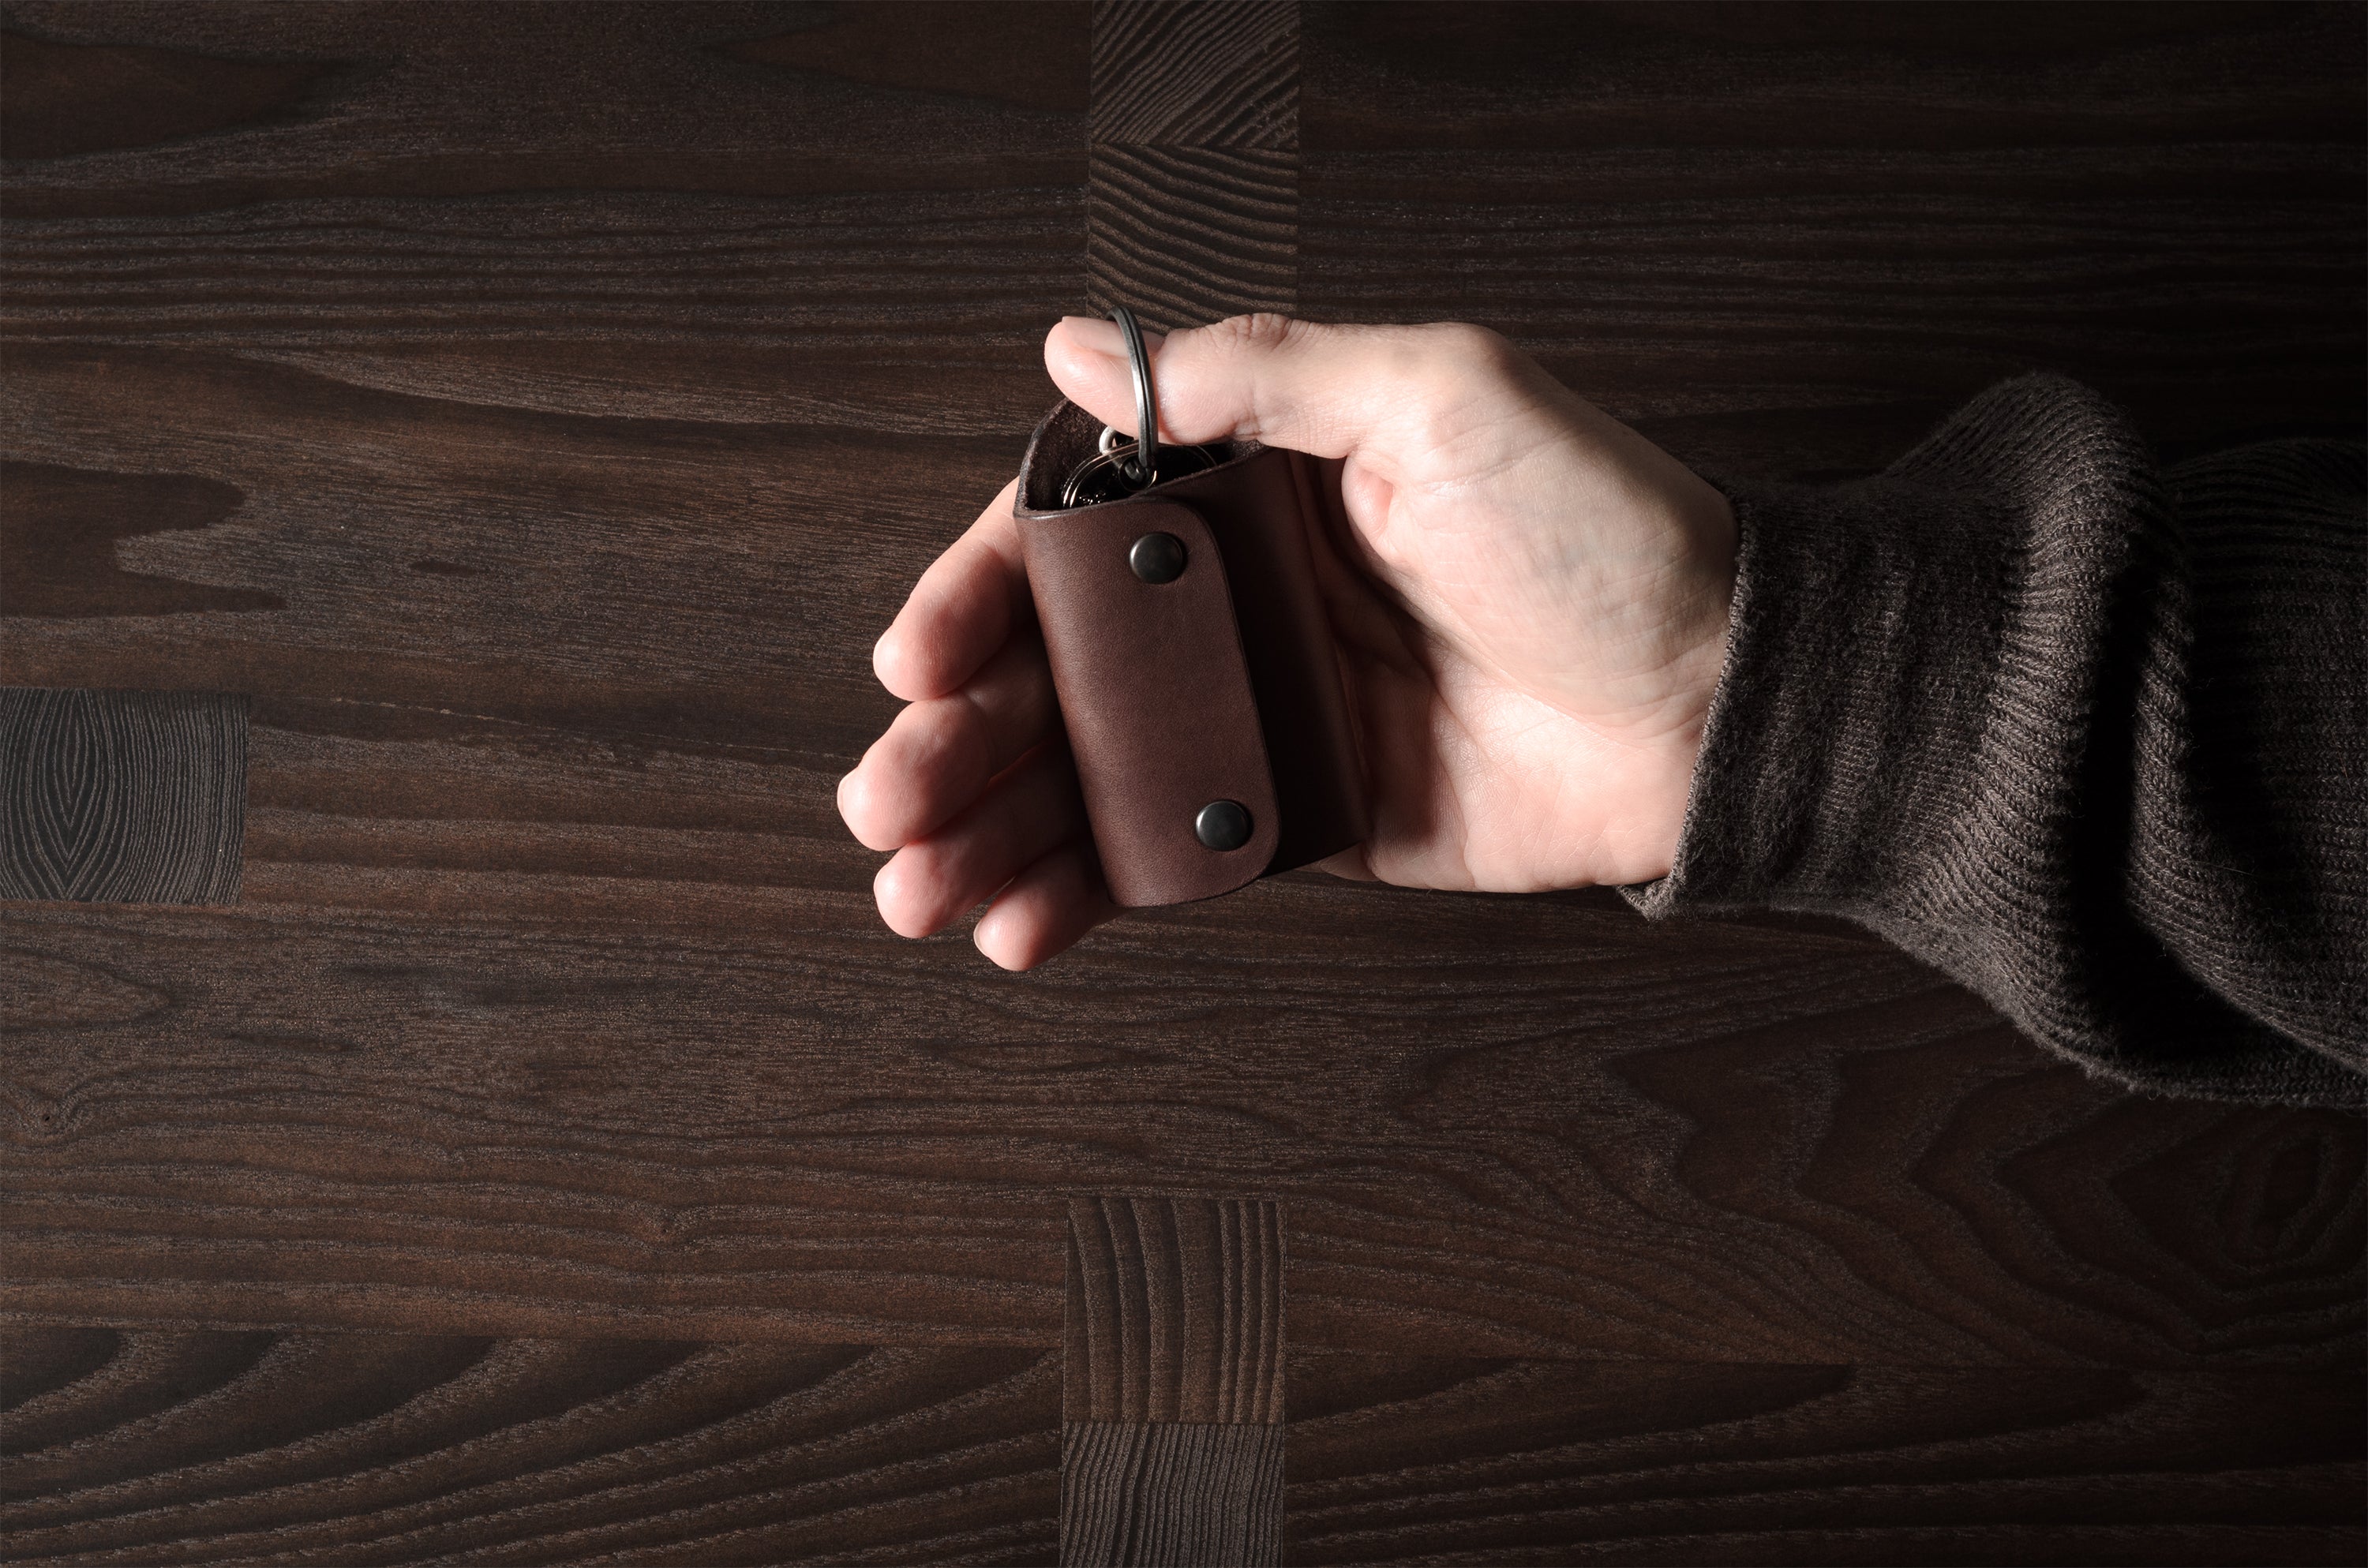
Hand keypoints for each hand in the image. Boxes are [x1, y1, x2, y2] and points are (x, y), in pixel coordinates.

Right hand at [838, 314, 1738, 968]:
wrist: (1717, 701)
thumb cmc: (1606, 534)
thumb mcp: (1438, 394)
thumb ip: (1255, 376)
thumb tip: (1088, 344)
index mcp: (1252, 489)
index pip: (1065, 536)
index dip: (973, 594)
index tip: (918, 657)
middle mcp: (1237, 603)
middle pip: (1047, 669)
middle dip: (952, 735)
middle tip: (886, 799)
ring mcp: (1260, 718)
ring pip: (1083, 775)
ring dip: (987, 829)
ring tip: (912, 890)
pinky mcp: (1299, 820)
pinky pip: (1163, 857)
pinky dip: (1083, 894)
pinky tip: (1017, 924)